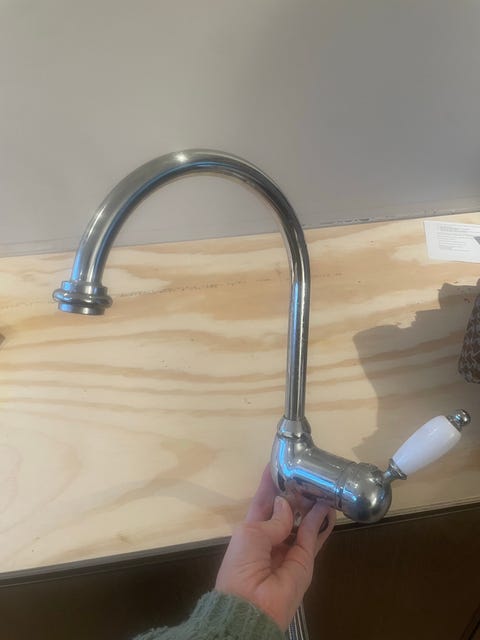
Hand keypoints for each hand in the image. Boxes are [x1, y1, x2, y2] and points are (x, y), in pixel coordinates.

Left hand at [215, 465, 335, 630]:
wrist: (252, 607)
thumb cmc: (242, 565)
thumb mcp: (251, 535)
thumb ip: (273, 519)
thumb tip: (286, 503)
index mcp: (251, 530)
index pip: (263, 501)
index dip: (271, 483)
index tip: (280, 462)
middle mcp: (271, 537)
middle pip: (287, 509)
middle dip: (295, 492)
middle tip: (306, 471)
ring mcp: (289, 548)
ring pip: (304, 521)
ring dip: (311, 504)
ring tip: (320, 483)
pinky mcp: (305, 560)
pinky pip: (314, 535)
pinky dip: (322, 521)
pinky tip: (328, 504)